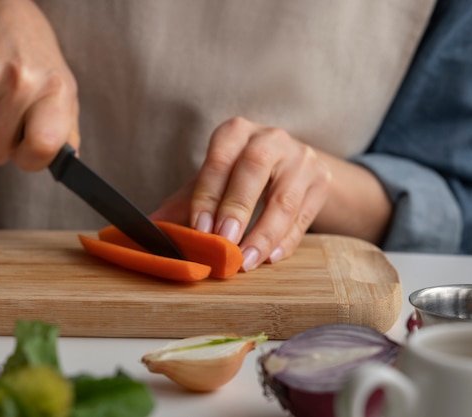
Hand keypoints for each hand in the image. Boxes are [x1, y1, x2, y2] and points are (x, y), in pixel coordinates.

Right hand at [0, 0, 78, 170]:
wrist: (4, 17)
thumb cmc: (40, 64)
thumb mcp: (67, 96)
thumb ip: (67, 135)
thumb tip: (68, 166)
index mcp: (56, 92)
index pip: (40, 148)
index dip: (31, 160)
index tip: (30, 151)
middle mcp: (21, 82)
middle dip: (1, 147)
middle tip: (11, 127)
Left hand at [152, 117, 331, 270]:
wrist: (289, 166)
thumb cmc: (240, 176)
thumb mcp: (212, 182)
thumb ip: (183, 204)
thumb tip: (149, 231)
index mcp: (236, 132)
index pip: (219, 160)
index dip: (208, 195)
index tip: (200, 229)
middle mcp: (270, 138)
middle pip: (254, 170)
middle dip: (237, 209)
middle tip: (224, 243)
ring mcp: (301, 157)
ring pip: (284, 198)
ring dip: (263, 234)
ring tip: (247, 261)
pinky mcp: (321, 181)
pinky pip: (303, 216)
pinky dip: (286, 241)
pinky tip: (270, 258)